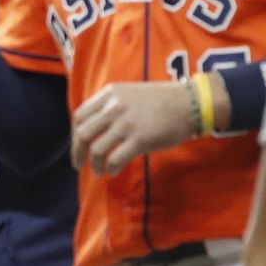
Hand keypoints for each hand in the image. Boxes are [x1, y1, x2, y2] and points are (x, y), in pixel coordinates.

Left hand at [71, 81, 202, 173]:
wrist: (190, 103)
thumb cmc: (162, 100)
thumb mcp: (129, 94)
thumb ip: (110, 106)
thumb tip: (94, 128)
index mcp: (109, 94)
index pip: (79, 116)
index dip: (75, 135)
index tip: (79, 146)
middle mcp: (113, 107)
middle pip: (83, 134)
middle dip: (77, 153)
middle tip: (79, 164)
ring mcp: (126, 123)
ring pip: (96, 149)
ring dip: (94, 164)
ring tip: (99, 171)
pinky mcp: (140, 139)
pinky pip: (115, 159)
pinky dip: (110, 168)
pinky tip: (113, 171)